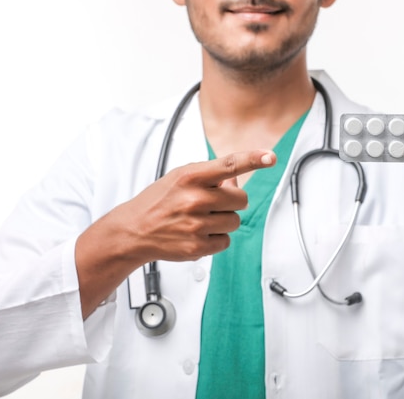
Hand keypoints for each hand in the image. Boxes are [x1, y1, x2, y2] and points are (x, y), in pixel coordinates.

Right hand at [91, 149, 275, 264]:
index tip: (270, 156)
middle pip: (241, 199)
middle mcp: (194, 199)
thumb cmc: (160, 201)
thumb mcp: (181, 178)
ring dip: (224, 220)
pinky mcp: (198, 246)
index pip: (229, 165)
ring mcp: (196, 224)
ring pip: (236, 221)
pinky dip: (216, 238)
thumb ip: (210, 175)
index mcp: (190, 176)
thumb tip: (238, 177)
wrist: (133, 230)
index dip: (253, 159)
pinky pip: (226, 240)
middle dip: (232, 202)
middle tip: (211, 204)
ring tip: (200, 219)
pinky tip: (198, 233)